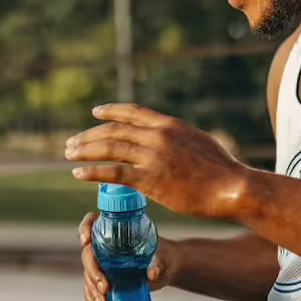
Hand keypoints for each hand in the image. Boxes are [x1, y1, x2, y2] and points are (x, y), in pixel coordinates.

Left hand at [65, 104, 250, 220]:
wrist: (232, 189)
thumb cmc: (221, 170)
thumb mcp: (199, 142)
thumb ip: (178, 139)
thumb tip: (168, 140)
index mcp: (170, 125)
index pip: (132, 112)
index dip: (110, 111)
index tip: (94, 112)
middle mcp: (158, 136)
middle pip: (114, 130)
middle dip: (89, 135)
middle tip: (72, 143)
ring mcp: (152, 157)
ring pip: (109, 148)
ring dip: (85, 150)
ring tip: (68, 154)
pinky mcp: (150, 180)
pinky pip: (113, 173)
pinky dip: (92, 172)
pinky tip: (78, 173)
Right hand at [78, 211, 177, 300]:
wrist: (166, 269)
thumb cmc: (164, 256)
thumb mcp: (162, 258)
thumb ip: (157, 263)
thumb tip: (151, 273)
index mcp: (116, 231)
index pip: (93, 222)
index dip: (85, 228)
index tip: (86, 242)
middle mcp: (105, 245)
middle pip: (88, 254)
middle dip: (93, 272)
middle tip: (104, 287)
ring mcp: (104, 262)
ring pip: (88, 273)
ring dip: (92, 289)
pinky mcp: (105, 277)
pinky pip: (91, 285)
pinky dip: (91, 295)